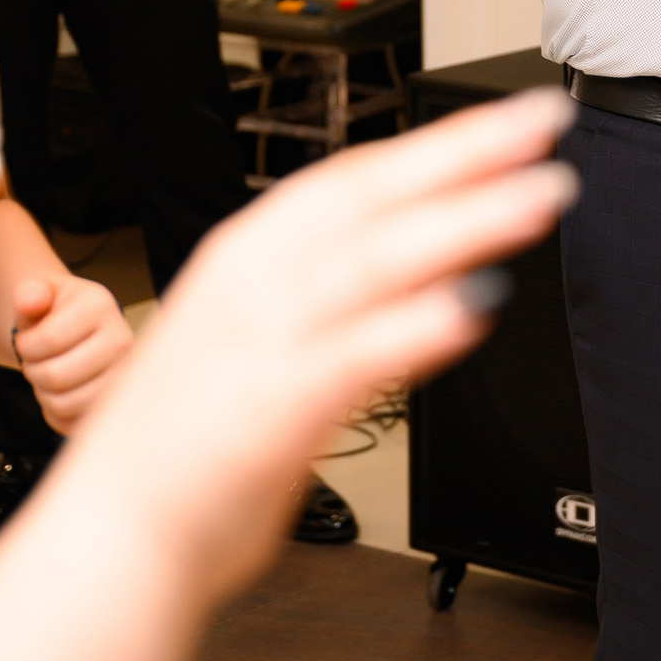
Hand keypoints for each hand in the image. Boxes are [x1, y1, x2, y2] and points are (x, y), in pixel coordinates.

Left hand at [10, 275, 131, 434]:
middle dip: (34, 372)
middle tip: (38, 362)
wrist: (83, 330)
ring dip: (46, 395)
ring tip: (51, 377)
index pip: (48, 341)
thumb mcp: (40, 292)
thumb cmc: (58, 312)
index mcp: (100, 306)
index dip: (25, 347)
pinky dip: (61, 415)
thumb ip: (30, 292)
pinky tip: (63, 394)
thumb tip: (30, 300)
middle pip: (57, 375)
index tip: (28, 341)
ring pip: (67, 404)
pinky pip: (78, 423)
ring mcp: (125, 374)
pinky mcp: (121, 403)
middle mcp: (122, 340)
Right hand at [79, 90, 577, 609]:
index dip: (440, 141)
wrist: (113, 541)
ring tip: (541, 198)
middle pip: (372, 198)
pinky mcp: (269, 414)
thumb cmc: (188, 447)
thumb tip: (424, 280)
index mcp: (246, 257)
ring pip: (375, 261)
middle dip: (467, 154)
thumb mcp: (262, 344)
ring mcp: (259, 344)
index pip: (356, 177)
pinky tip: (475, 306)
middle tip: (547, 123)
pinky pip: (353, 358)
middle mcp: (252, 285)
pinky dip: (415, 327)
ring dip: (465, 223)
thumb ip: (336, 307)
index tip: (514, 119)